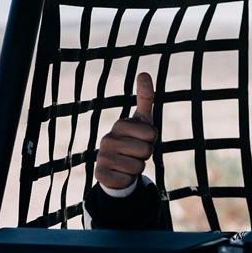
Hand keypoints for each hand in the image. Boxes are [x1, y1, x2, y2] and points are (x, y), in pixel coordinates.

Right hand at [95, 72, 157, 189]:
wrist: (117, 166)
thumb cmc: (134, 140)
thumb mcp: (142, 120)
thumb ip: (145, 98)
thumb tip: (144, 72)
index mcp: (119, 125)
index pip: (152, 133)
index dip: (152, 139)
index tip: (142, 138)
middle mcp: (107, 139)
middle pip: (146, 151)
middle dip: (145, 155)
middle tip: (135, 152)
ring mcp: (102, 157)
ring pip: (138, 167)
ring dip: (137, 168)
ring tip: (128, 163)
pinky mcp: (99, 175)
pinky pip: (126, 180)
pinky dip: (127, 180)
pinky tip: (120, 174)